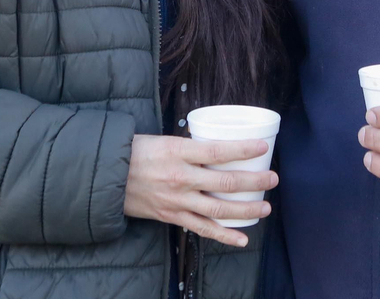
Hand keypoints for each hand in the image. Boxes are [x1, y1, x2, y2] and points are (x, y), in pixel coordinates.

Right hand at [123, 135, 275, 247]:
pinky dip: (224, 236)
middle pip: (225, 182)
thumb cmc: (136, 152)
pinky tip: (242, 239)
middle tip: (273, 179)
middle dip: (254, 181)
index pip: (218, 150)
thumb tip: (217, 148)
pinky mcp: (172, 216)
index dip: (243, 149)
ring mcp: (177, 200)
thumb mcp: (164, 140)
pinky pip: (202, 229)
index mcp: (178, 152)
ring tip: (265, 207)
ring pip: (218, 209)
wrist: (106, 176)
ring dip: (246, 209)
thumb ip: (190, 147)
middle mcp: (180, 177)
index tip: (262, 147)